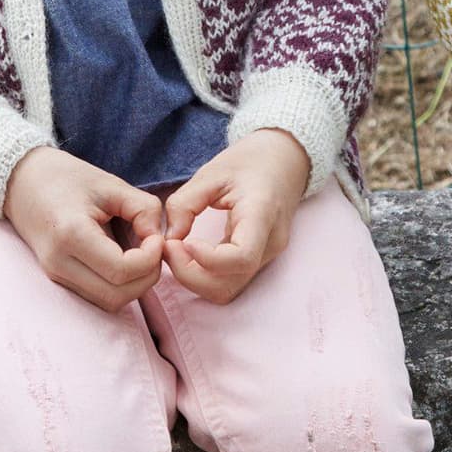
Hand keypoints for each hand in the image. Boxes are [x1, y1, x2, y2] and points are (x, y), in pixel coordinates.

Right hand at [0, 148, 166, 311]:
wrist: (22, 181)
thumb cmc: (67, 177)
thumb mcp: (111, 184)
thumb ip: (144, 210)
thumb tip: (160, 239)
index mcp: (72, 234)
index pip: (121, 271)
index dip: (150, 259)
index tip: (156, 237)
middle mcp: (60, 263)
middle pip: (117, 296)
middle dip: (146, 277)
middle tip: (154, 249)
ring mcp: (56, 275)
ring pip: (108, 302)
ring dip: (134, 285)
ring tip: (140, 254)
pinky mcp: (58, 279)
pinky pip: (97, 296)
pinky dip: (118, 285)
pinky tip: (124, 260)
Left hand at [161, 128, 307, 303]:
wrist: (283, 161)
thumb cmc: (248, 163)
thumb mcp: (211, 173)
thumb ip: (184, 204)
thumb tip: (169, 239)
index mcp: (263, 214)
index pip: (242, 257)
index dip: (206, 259)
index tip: (181, 241)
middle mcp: (269, 243)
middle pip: (229, 284)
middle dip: (189, 274)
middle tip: (168, 247)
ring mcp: (266, 256)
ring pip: (227, 290)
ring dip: (194, 278)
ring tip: (176, 250)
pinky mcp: (256, 261)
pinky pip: (228, 281)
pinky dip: (203, 274)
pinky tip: (189, 253)